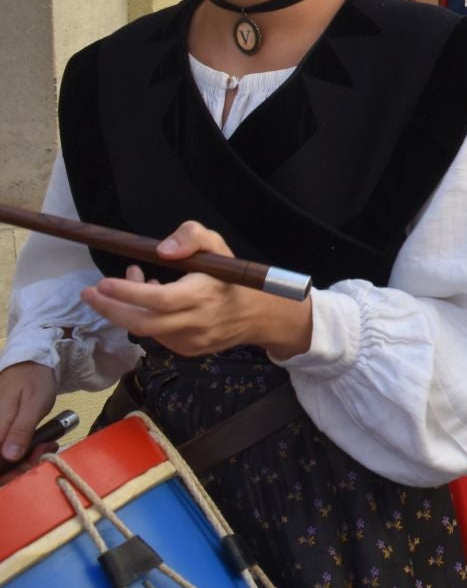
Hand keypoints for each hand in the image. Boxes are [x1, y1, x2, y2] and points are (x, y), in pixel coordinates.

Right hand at [0, 361, 57, 472]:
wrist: (31, 363)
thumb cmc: (34, 381)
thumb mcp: (33, 404)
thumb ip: (21, 430)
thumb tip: (8, 457)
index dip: (9, 472)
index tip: (34, 463)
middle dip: (20, 467)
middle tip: (46, 451)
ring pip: (3, 458)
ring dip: (24, 460)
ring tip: (48, 446)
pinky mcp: (1, 429)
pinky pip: (7, 448)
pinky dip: (23, 451)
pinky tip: (41, 444)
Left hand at [80, 223, 312, 361]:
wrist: (257, 315)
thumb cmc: (231, 276)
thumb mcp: (218, 245)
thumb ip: (192, 236)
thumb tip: (162, 250)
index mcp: (203, 295)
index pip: (159, 299)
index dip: (128, 292)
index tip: (103, 282)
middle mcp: (196, 322)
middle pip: (143, 324)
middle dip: (110, 309)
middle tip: (89, 294)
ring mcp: (191, 340)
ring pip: (146, 330)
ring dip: (125, 310)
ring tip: (116, 290)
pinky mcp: (187, 351)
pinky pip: (156, 336)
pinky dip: (144, 319)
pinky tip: (147, 304)